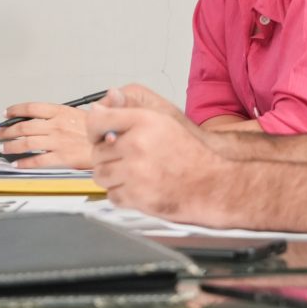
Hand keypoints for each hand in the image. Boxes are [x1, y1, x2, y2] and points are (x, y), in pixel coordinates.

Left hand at [0, 103, 91, 166]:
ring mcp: (57, 141)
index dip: (14, 110)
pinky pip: (36, 160)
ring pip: (26, 143)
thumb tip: (43, 117)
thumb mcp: (79, 114)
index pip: (30, 108)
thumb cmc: (100, 131)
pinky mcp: (61, 157)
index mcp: (60, 111)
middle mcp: (56, 125)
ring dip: (10, 146)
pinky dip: (24, 162)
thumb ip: (60, 115)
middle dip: (6, 130)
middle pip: (23, 126)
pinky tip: (16, 163)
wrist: (112, 144)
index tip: (5, 114)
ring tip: (2, 148)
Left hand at [84, 88, 225, 220]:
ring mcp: (137, 172)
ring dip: (112, 177)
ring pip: (101, 175)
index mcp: (144, 121)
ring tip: (131, 175)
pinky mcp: (138, 196)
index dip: (93, 130)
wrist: (213, 184)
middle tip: (124, 160)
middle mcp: (138, 144)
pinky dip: (121, 194)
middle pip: (97, 152)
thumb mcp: (163, 121)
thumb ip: (128, 114)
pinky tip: (137, 188)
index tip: (98, 136)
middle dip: (107, 158)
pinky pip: (112, 195)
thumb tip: (96, 111)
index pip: (97, 120)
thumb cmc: (190, 154)